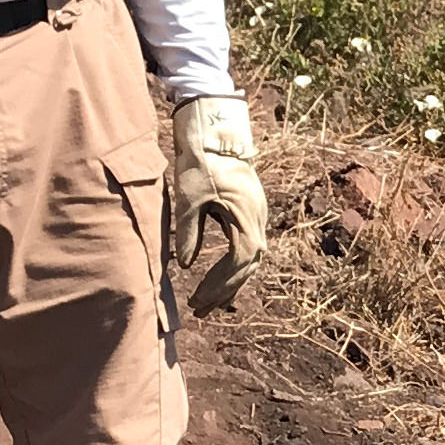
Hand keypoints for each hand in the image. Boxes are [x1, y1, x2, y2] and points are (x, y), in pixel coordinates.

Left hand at [169, 94, 268, 313]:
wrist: (218, 134)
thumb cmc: (201, 164)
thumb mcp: (189, 198)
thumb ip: (189, 232)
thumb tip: (185, 264)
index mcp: (246, 218)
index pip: (237, 262)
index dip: (218, 283)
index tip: (197, 298)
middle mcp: (258, 222)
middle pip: (246, 267)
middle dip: (223, 291)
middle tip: (200, 310)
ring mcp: (258, 219)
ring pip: (249, 261)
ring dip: (230, 284)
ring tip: (210, 305)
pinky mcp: (252, 216)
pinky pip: (247, 250)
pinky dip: (235, 269)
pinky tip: (222, 281)